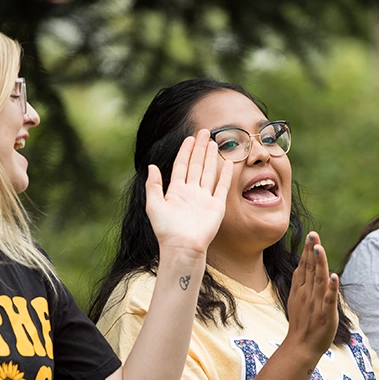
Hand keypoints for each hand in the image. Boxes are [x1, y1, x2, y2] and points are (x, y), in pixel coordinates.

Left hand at [146, 129, 232, 255]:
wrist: (182, 246)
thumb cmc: (166, 230)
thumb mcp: (153, 205)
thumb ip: (153, 185)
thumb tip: (151, 166)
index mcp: (176, 191)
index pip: (181, 165)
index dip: (185, 151)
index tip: (190, 138)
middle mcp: (191, 192)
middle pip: (196, 165)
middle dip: (200, 149)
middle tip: (205, 132)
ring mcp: (204, 199)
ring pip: (208, 172)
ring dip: (211, 158)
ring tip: (214, 142)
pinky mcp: (216, 206)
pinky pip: (222, 187)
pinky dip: (225, 175)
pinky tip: (227, 163)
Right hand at [285, 232, 339, 355]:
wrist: (301, 347)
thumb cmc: (301, 324)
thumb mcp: (296, 300)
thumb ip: (300, 283)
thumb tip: (301, 266)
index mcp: (301, 290)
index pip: (304, 267)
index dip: (307, 251)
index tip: (311, 236)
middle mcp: (307, 294)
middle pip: (310, 269)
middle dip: (312, 251)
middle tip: (313, 235)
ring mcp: (316, 304)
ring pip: (318, 280)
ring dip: (319, 264)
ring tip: (319, 249)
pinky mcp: (326, 314)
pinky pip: (329, 299)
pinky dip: (331, 288)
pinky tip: (334, 276)